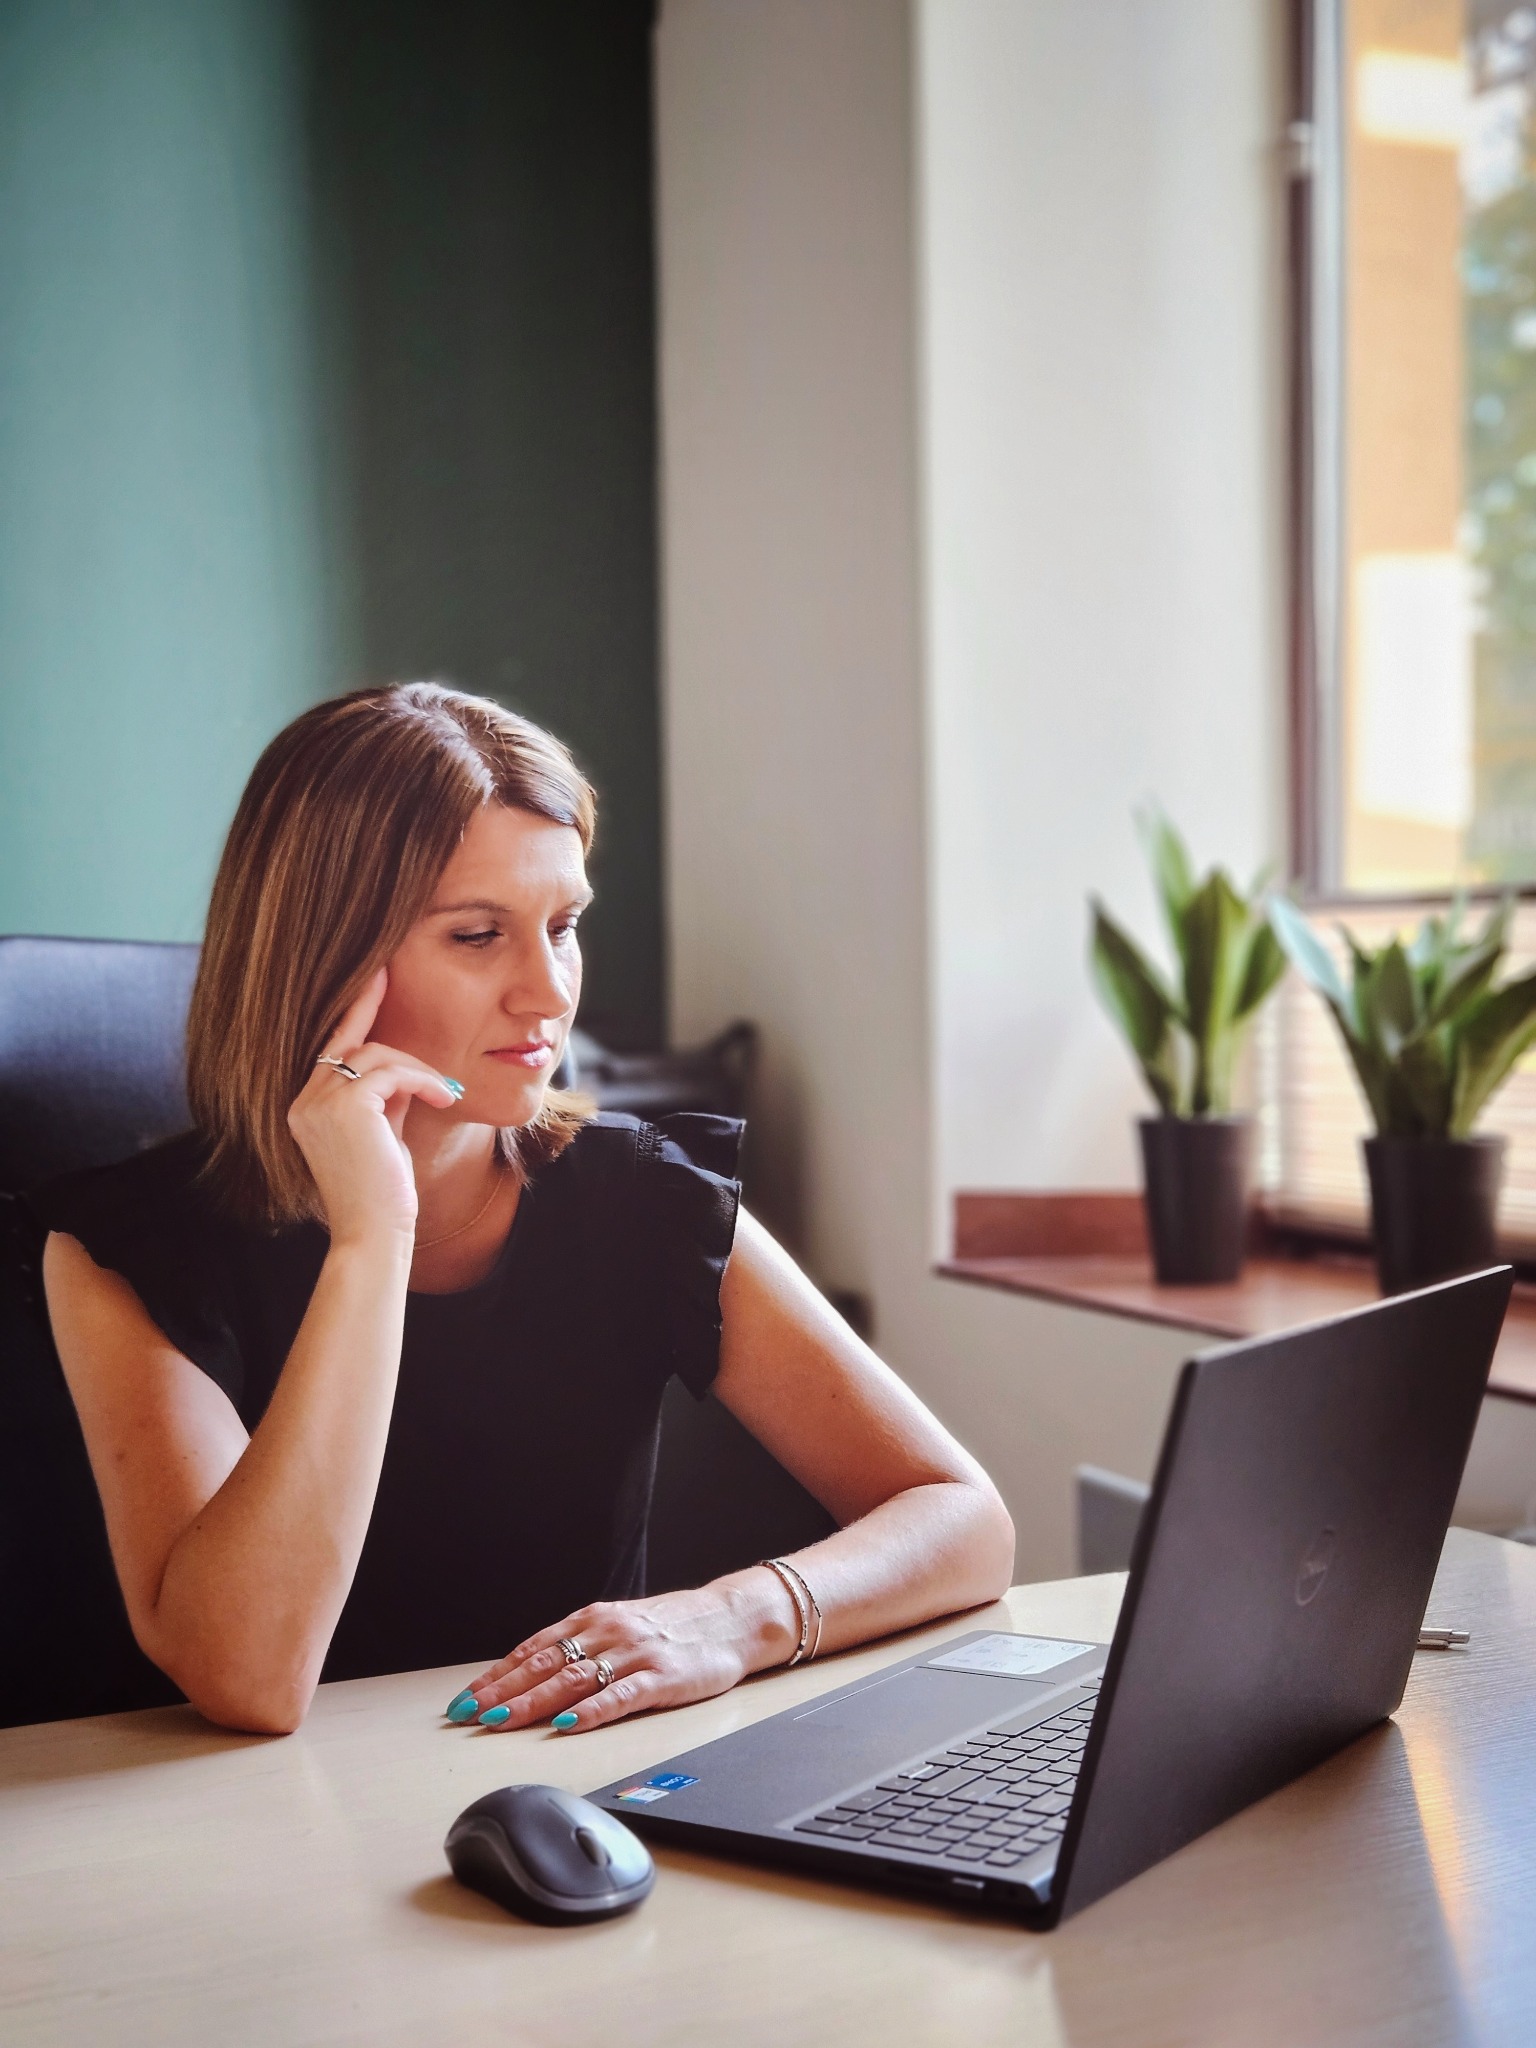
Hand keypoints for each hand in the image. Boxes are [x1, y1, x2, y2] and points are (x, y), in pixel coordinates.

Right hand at [286, 968, 460, 1245]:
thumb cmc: (385, 1193)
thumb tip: (403, 1069)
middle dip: (379, 1018)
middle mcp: (303, 1101)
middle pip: (352, 1044)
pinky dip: (423, 1079)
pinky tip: (445, 1096)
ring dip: (418, 1069)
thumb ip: (384, 1098)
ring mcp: (318, 1102)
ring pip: (376, 1053)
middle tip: (396, 988)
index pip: (332, 1049)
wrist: (377, 1233)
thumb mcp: (383, 1133)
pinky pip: (391, 1071)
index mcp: (306, 1108)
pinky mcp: (344, 1106)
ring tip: (446, 1093)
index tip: (375, 976)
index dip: (354, 1011)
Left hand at [449, 1582, 789, 1733]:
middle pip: (545, 1664)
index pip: (534, 1648)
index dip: (497, 1674)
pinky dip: (591, 1711)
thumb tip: (530, 1675)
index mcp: (594, 1619)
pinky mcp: (662, 1677)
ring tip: (502, 1722)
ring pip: (574, 1680)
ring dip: (533, 1703)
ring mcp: (634, 1654)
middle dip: (502, 1692)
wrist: (731, 1619)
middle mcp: (608, 1632)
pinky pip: (620, 1696)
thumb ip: (580, 1647)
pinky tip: (568, 1724)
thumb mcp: (620, 1626)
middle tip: (468, 1715)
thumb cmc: (673, 1627)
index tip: (466, 1698)